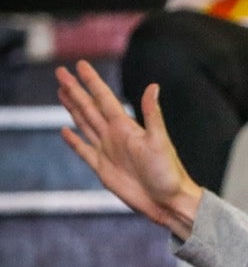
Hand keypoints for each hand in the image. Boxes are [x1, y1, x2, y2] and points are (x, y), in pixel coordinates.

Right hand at [57, 61, 204, 235]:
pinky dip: (73, 140)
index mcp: (126, 127)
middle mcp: (115, 135)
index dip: (92, 82)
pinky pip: (83, 150)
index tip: (80, 65)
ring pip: (84, 123)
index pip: (104, 98)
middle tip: (60, 72)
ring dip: (73, 108)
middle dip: (75, 90)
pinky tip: (65, 130)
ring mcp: (107, 150)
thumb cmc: (168, 173)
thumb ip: (153, 114)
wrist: (168, 201)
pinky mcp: (102, 168)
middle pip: (89, 107)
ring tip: (62, 92)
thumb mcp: (160, 140)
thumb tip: (153, 86)